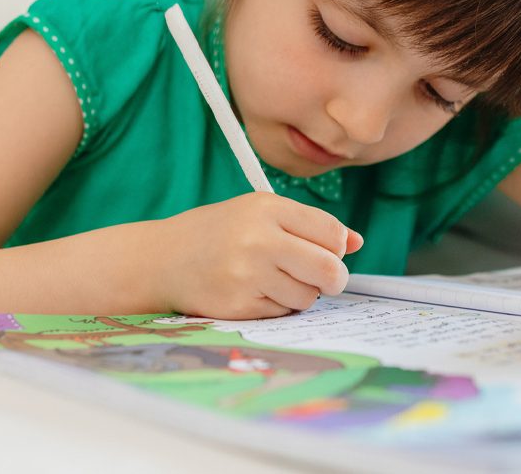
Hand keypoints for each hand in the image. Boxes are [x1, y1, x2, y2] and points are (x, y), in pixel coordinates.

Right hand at [153, 192, 363, 319]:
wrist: (164, 258)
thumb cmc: (220, 232)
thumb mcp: (260, 213)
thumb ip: (309, 225)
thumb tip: (356, 242)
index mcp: (267, 209)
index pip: (332, 233)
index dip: (337, 246)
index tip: (326, 250)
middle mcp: (258, 240)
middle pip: (329, 269)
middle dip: (334, 278)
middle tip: (324, 279)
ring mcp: (247, 275)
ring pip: (308, 296)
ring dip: (302, 293)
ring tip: (276, 280)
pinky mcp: (238, 306)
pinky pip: (283, 313)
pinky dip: (278, 306)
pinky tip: (255, 291)